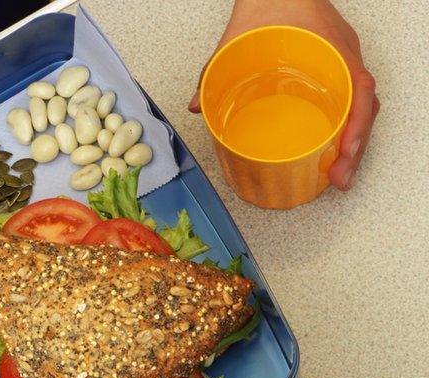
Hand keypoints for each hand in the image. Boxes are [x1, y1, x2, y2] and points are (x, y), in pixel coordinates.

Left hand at [189, 0, 377, 189]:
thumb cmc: (269, 5)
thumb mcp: (237, 39)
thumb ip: (215, 71)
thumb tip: (198, 105)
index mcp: (330, 49)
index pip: (358, 88)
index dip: (356, 124)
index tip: (345, 152)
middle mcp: (343, 58)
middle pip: (363, 106)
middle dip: (355, 146)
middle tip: (340, 178)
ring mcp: (342, 64)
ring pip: (359, 106)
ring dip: (352, 141)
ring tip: (338, 173)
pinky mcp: (334, 69)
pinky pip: (346, 100)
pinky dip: (343, 125)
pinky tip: (332, 149)